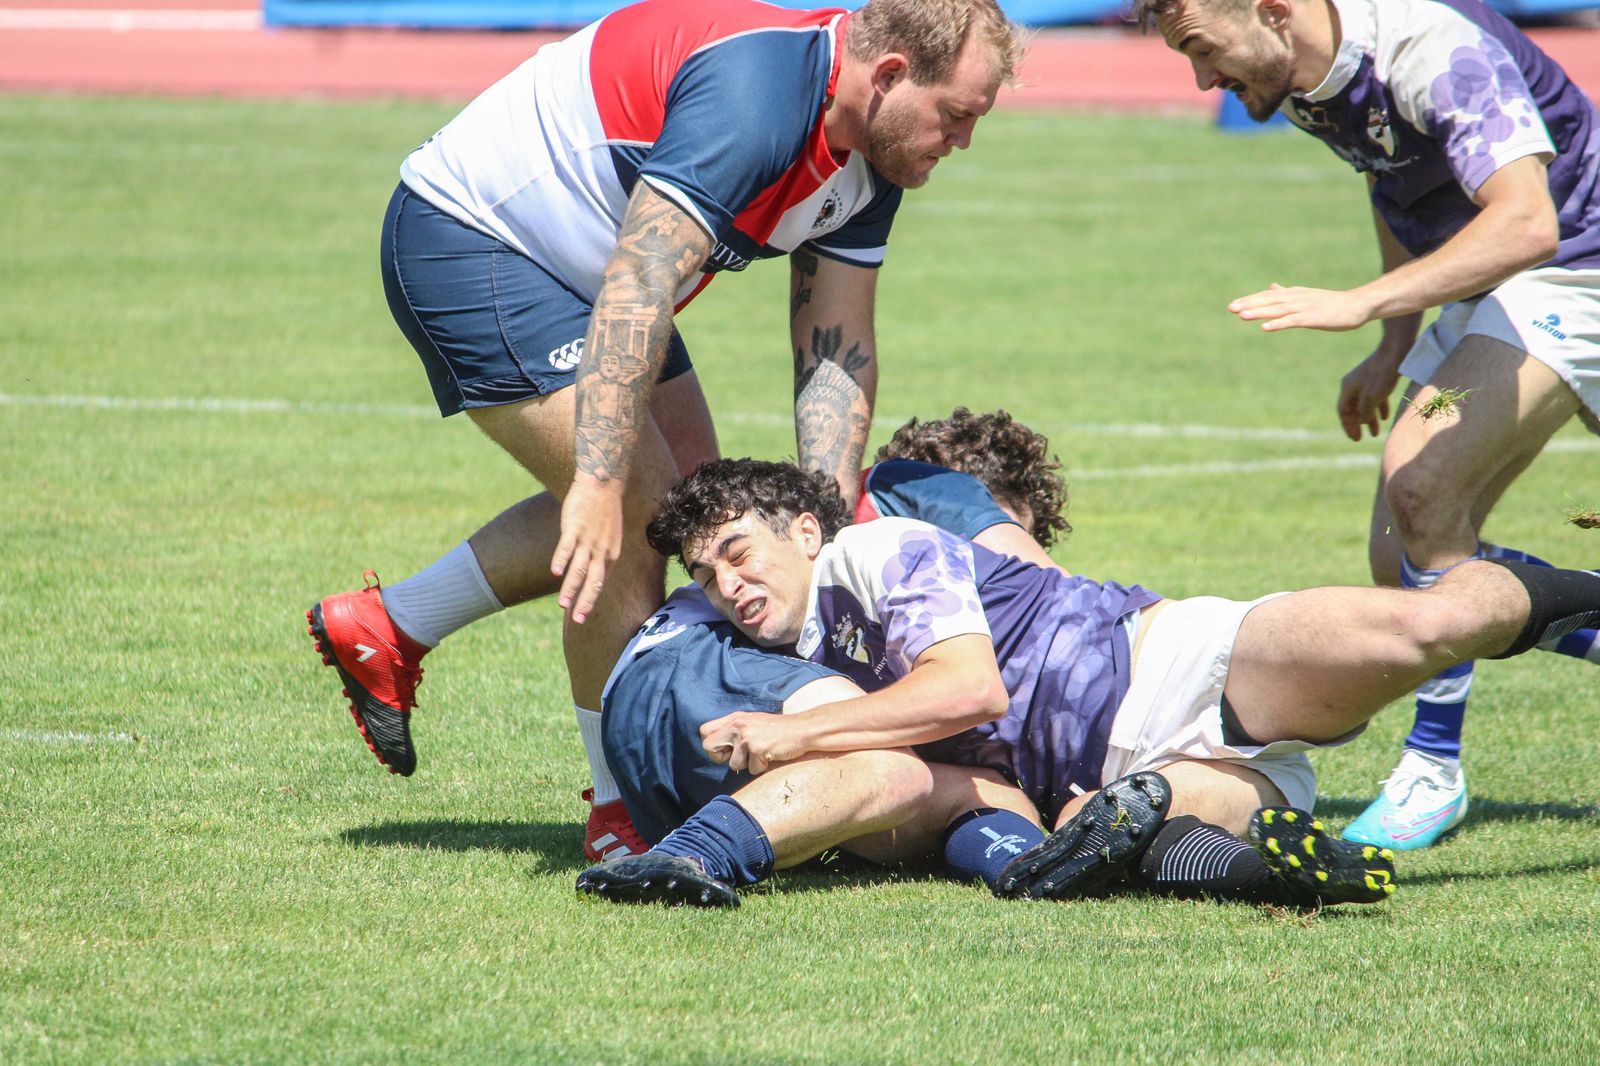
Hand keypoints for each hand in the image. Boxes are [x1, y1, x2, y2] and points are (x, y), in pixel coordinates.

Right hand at [551, 474, 625, 623]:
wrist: (603, 483)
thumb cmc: (604, 510)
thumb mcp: (608, 536)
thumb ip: (599, 553)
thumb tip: (589, 567)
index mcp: (611, 554)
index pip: (601, 583)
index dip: (591, 599)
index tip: (582, 614)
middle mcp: (602, 550)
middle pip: (594, 582)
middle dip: (585, 603)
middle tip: (578, 621)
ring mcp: (588, 539)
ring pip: (579, 569)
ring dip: (570, 588)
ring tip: (563, 605)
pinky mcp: (574, 527)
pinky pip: (567, 547)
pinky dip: (561, 560)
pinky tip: (555, 573)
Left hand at [700, 712, 810, 775]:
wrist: (802, 729)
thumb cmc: (778, 729)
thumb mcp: (752, 722)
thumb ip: (734, 730)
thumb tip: (718, 748)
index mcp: (735, 718)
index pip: (704, 731)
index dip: (711, 745)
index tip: (725, 751)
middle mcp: (737, 726)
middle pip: (708, 747)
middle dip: (719, 758)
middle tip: (737, 758)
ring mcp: (747, 737)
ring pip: (733, 765)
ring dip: (748, 765)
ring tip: (761, 754)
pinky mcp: (757, 749)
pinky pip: (751, 770)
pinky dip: (761, 768)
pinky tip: (770, 756)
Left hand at [1229, 283, 1375, 332]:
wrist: (1356, 305)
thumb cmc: (1331, 303)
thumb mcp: (1305, 296)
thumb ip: (1287, 293)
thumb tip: (1272, 287)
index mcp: (1293, 293)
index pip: (1267, 296)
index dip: (1250, 300)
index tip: (1233, 305)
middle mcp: (1296, 298)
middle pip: (1268, 301)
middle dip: (1249, 304)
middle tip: (1230, 308)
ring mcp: (1304, 307)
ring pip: (1277, 309)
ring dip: (1259, 312)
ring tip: (1241, 315)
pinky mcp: (1313, 317)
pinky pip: (1292, 321)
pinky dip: (1279, 323)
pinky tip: (1266, 327)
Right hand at [1337, 347, 1404, 440]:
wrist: (1397, 349)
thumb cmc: (1383, 374)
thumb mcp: (1372, 397)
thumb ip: (1364, 412)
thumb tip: (1361, 421)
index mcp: (1347, 388)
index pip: (1343, 411)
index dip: (1348, 426)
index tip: (1355, 438)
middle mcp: (1354, 384)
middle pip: (1352, 409)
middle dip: (1357, 424)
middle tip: (1361, 438)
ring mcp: (1366, 380)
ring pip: (1364, 404)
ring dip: (1369, 418)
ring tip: (1375, 433)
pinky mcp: (1378, 377)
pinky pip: (1375, 397)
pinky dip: (1378, 408)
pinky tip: (1385, 417)